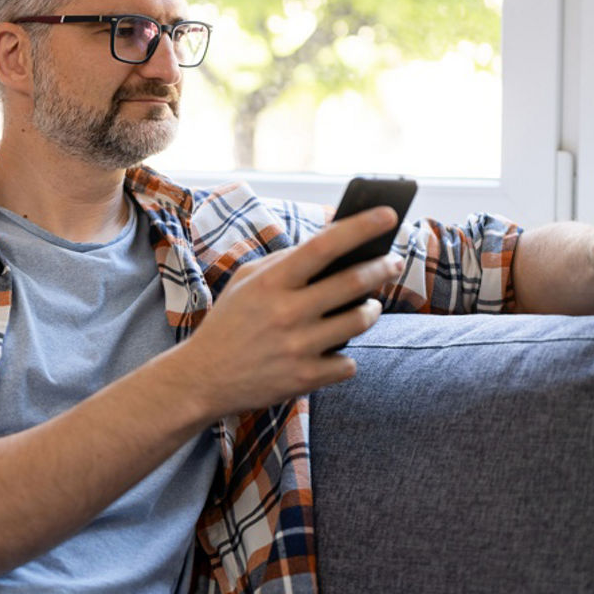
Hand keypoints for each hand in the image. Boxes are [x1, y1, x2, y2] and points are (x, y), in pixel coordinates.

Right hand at [182, 207, 404, 418]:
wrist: (201, 379)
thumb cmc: (229, 323)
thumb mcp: (245, 281)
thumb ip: (284, 261)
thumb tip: (331, 245)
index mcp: (271, 282)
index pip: (324, 245)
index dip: (361, 227)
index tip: (389, 214)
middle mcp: (286, 312)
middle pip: (353, 283)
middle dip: (382, 268)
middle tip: (392, 262)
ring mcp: (297, 347)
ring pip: (359, 321)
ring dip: (371, 310)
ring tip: (370, 305)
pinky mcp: (303, 379)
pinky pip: (347, 363)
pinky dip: (346, 356)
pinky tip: (336, 351)